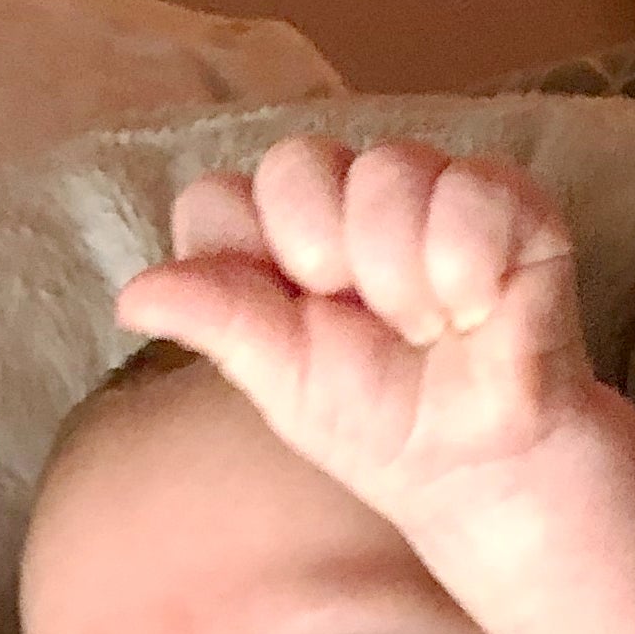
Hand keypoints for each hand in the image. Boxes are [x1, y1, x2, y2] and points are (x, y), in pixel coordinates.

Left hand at [112, 136, 597, 519]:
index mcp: (274, 243)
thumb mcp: (286, 388)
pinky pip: (468, 188)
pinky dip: (469, 265)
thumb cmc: (387, 430)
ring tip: (435, 331)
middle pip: (294, 166)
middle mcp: (341, 200)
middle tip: (372, 328)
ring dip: (404, 277)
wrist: (487, 467)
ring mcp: (421, 189)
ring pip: (385, 171)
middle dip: (328, 261)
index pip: (219, 199)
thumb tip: (131, 298)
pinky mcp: (503, 197)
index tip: (293, 323)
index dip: (248, 257)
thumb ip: (219, 325)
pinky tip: (481, 310)